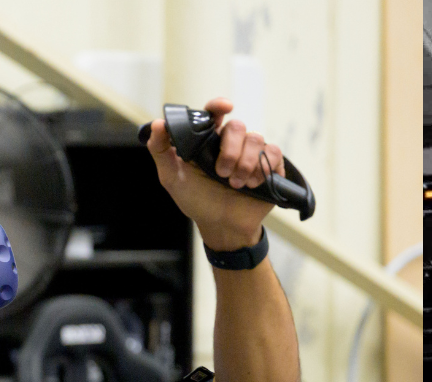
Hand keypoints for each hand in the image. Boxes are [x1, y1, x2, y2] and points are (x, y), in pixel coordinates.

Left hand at [145, 97, 284, 251]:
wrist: (222, 227)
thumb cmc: (196, 201)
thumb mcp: (171, 178)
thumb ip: (160, 150)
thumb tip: (158, 123)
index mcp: (208, 141)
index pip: (214, 114)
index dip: (219, 105)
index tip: (225, 107)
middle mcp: (230, 143)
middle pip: (238, 126)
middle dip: (230, 151)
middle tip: (222, 173)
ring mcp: (251, 154)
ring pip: (256, 139)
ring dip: (245, 164)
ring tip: (236, 184)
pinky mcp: (269, 165)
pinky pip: (273, 152)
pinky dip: (262, 168)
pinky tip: (253, 184)